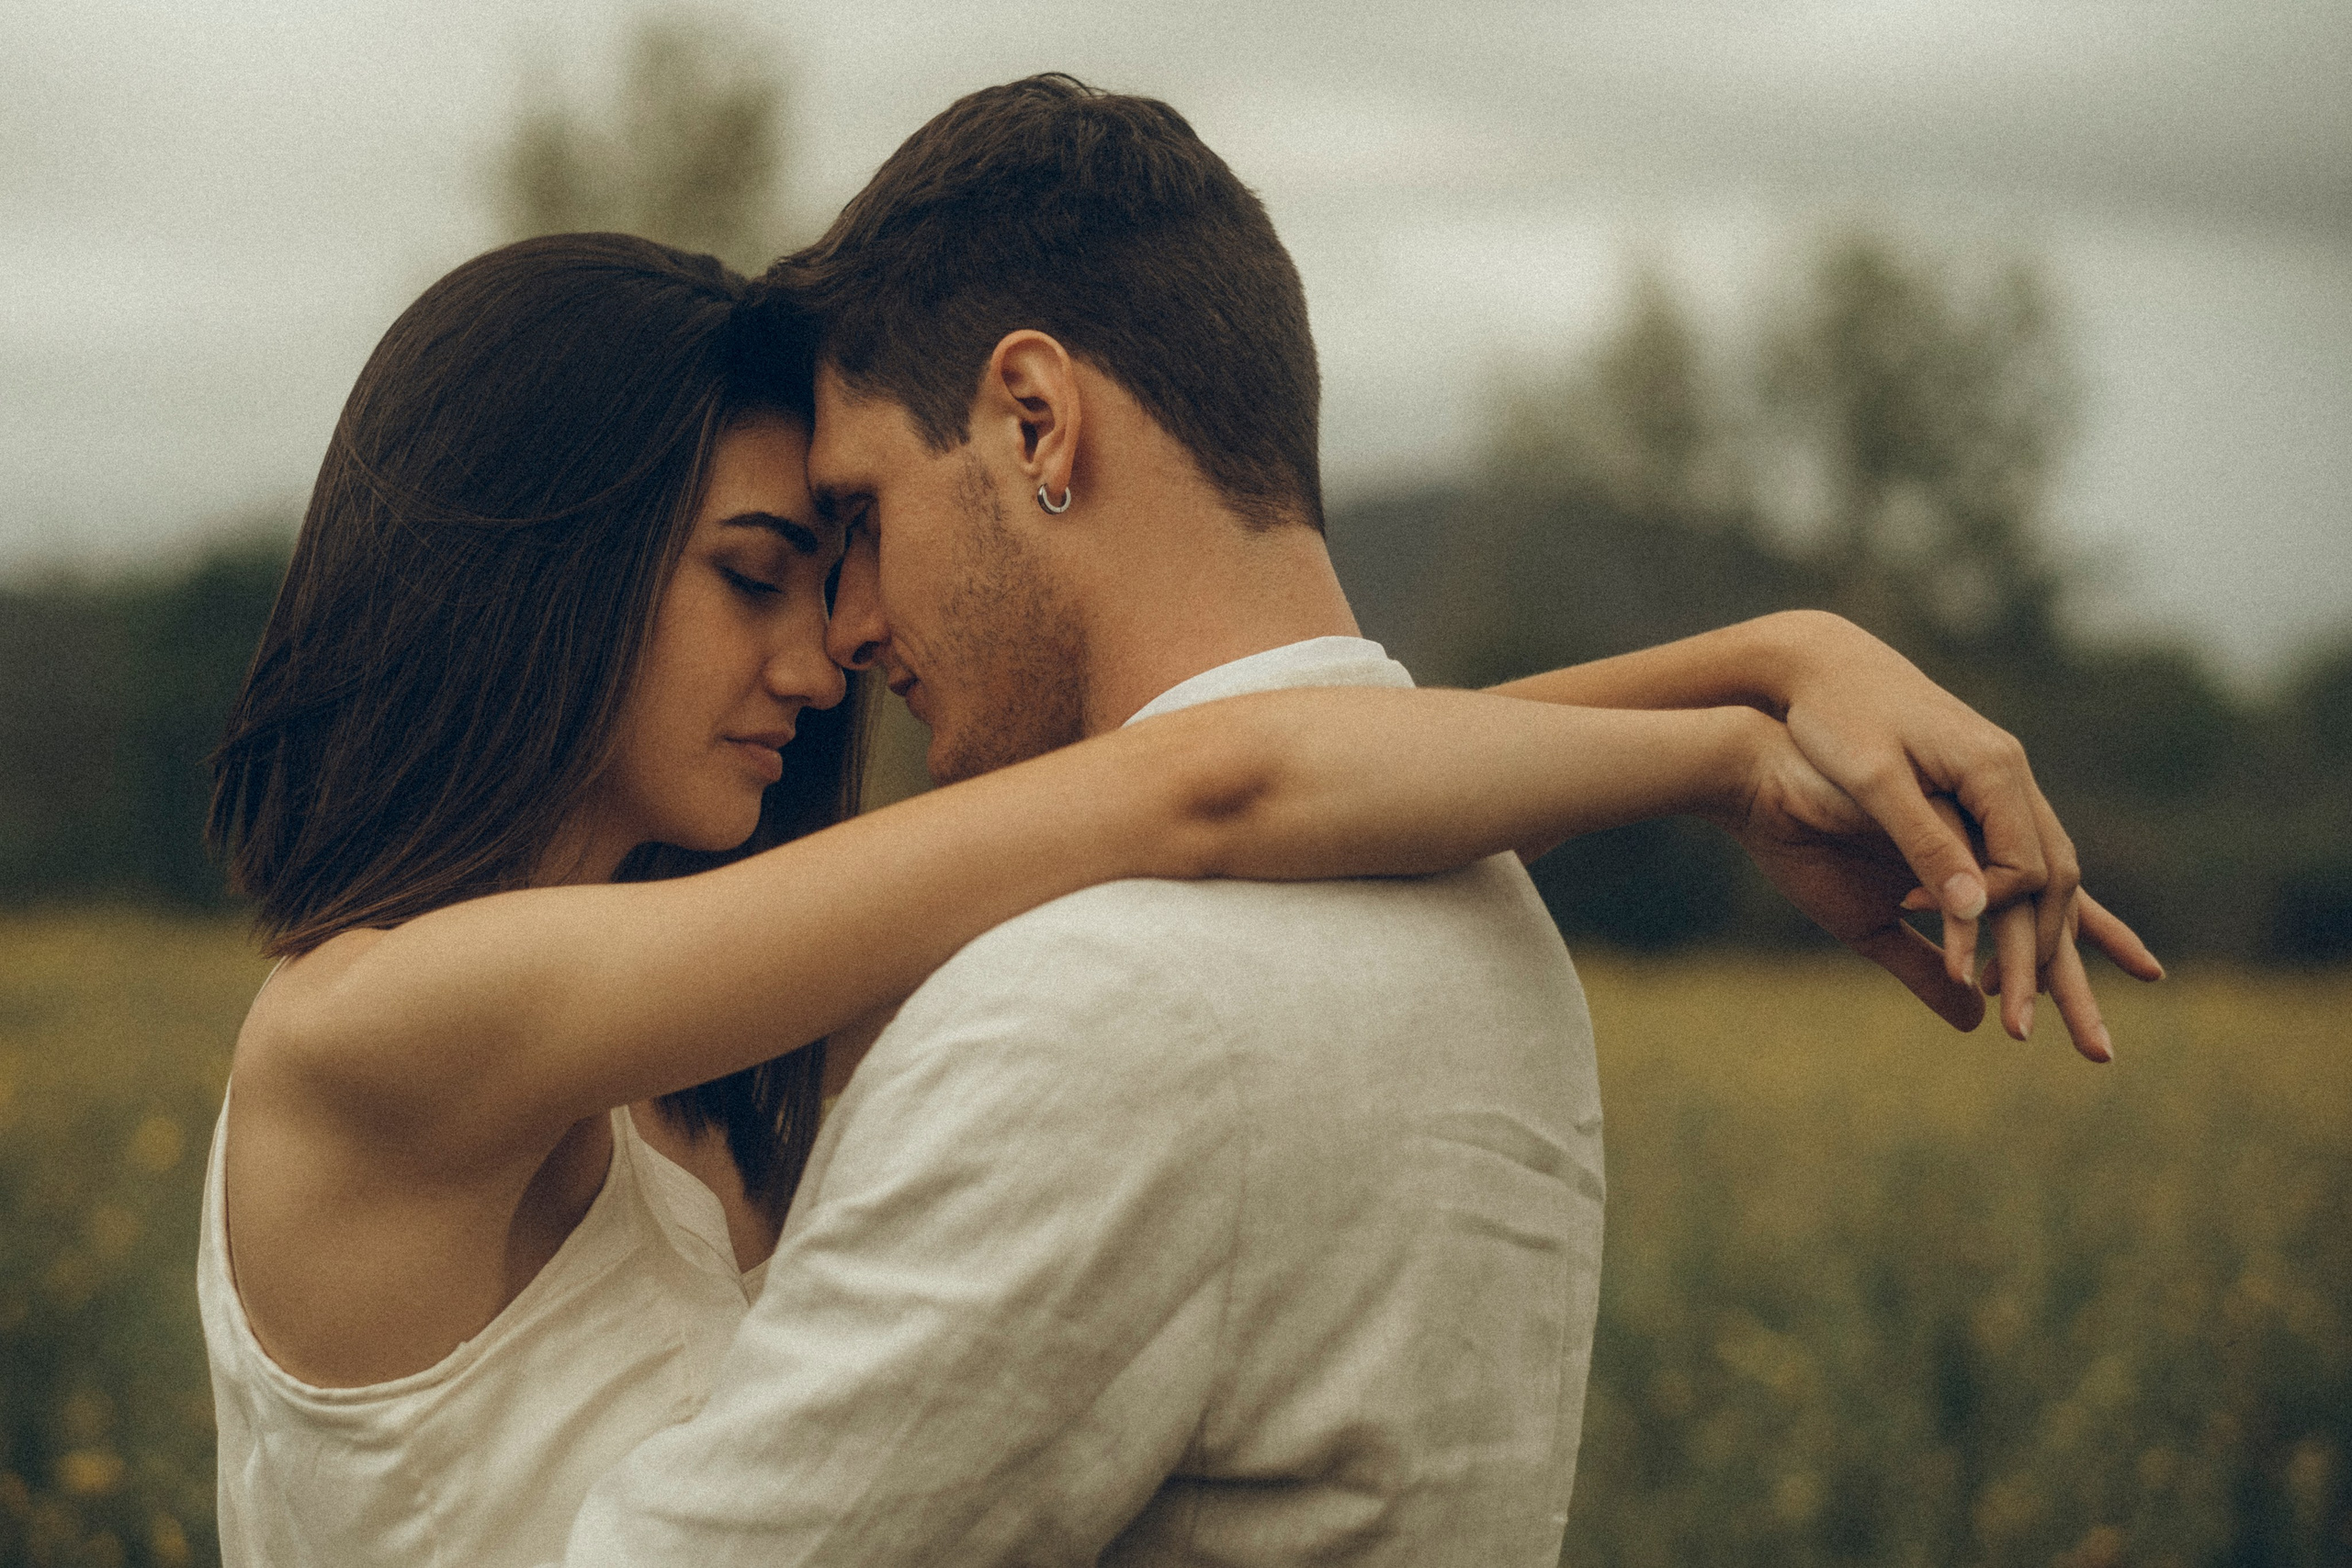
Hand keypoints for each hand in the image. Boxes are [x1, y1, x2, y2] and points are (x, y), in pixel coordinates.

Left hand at [1770, 615, 2159, 1053]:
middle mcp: (2009, 774)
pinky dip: (2028, 905)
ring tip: (2044, 1002)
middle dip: (2049, 950)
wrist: (1820, 665)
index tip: (1956, 951)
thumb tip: (1975, 910)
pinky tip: (2026, 945)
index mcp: (1993, 769)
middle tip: (2034, 1020)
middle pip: (2056, 876)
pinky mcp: (1972, 789)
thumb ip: (1923, 841)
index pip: (2027, 867)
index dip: (1995, 917)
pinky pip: (2016, 854)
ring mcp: (1996, 780)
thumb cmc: (1835, 718)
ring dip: (2049, 936)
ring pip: (2046, 868)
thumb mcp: (1872, 781)